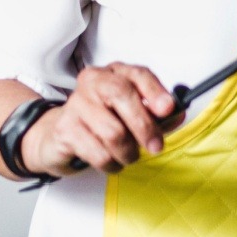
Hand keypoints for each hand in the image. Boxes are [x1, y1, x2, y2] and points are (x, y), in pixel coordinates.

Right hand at [19, 63, 180, 176]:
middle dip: (145, 126)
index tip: (168, 109)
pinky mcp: (65, 129)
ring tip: (129, 156)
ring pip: (113, 132)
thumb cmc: (102, 121)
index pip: (138, 74)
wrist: (60, 136)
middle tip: (156, 147)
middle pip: (123, 97)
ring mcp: (76, 104)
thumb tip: (177, 115)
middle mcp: (93, 82)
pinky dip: (111, 164)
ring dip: (128, 152)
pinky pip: (98, 153)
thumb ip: (156, 113)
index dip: (155, 91)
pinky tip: (111, 162)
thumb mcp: (131, 113)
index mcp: (114, 73)